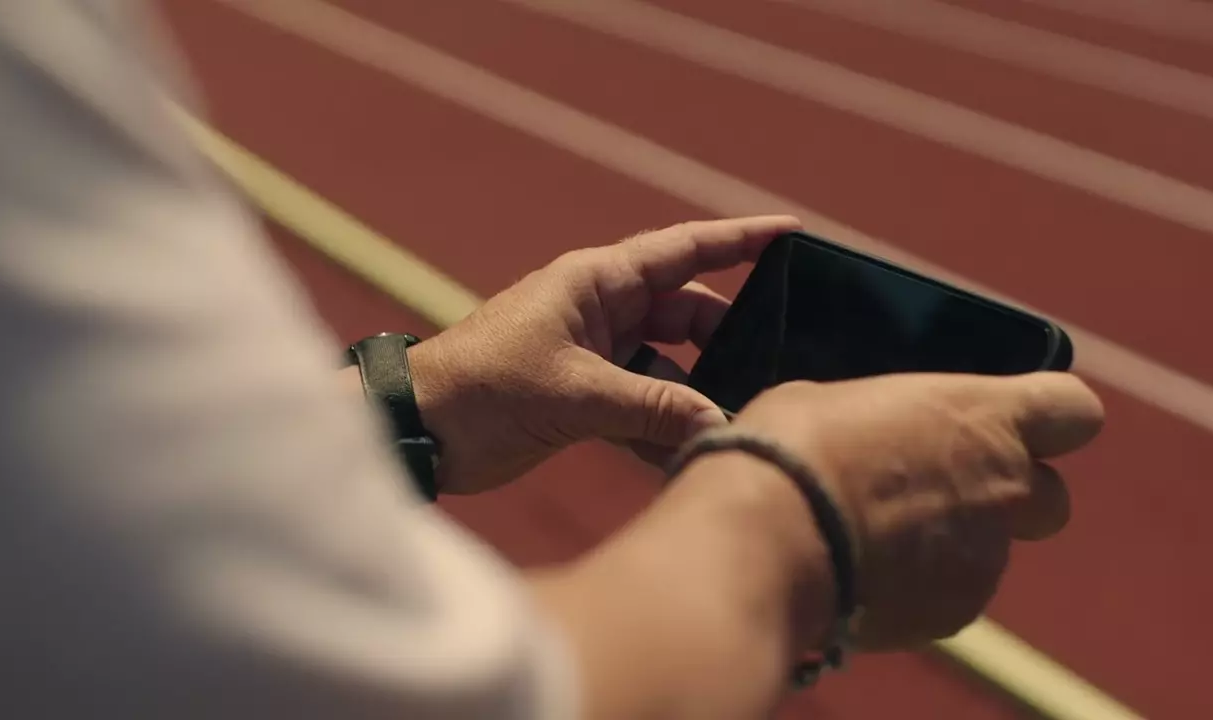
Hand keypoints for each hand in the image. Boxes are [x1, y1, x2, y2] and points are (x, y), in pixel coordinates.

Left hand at [407, 216, 801, 493]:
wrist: (418, 430)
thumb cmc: (482, 388)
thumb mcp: (574, 393)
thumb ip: (653, 407)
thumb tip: (721, 425)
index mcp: (596, 282)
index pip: (683, 250)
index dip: (740, 239)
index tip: (794, 233)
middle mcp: (601, 311)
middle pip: (686, 314)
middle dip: (729, 338)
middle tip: (777, 365)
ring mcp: (594, 354)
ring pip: (669, 366)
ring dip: (697, 393)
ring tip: (740, 419)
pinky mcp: (583, 397)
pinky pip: (643, 404)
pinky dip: (665, 426)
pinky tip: (692, 455)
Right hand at [730, 371, 1103, 650]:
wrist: (771, 538)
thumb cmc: (797, 446)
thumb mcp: (840, 400)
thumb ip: (892, 421)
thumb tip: (880, 435)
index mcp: (984, 417)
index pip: (1075, 409)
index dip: (1051, 418)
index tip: (1015, 423)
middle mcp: (1005, 488)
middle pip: (1051, 498)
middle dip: (1011, 498)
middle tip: (943, 490)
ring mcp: (985, 558)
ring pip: (991, 553)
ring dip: (951, 545)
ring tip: (874, 537)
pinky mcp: (954, 613)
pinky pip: (951, 597)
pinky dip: (918, 587)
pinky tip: (861, 572)